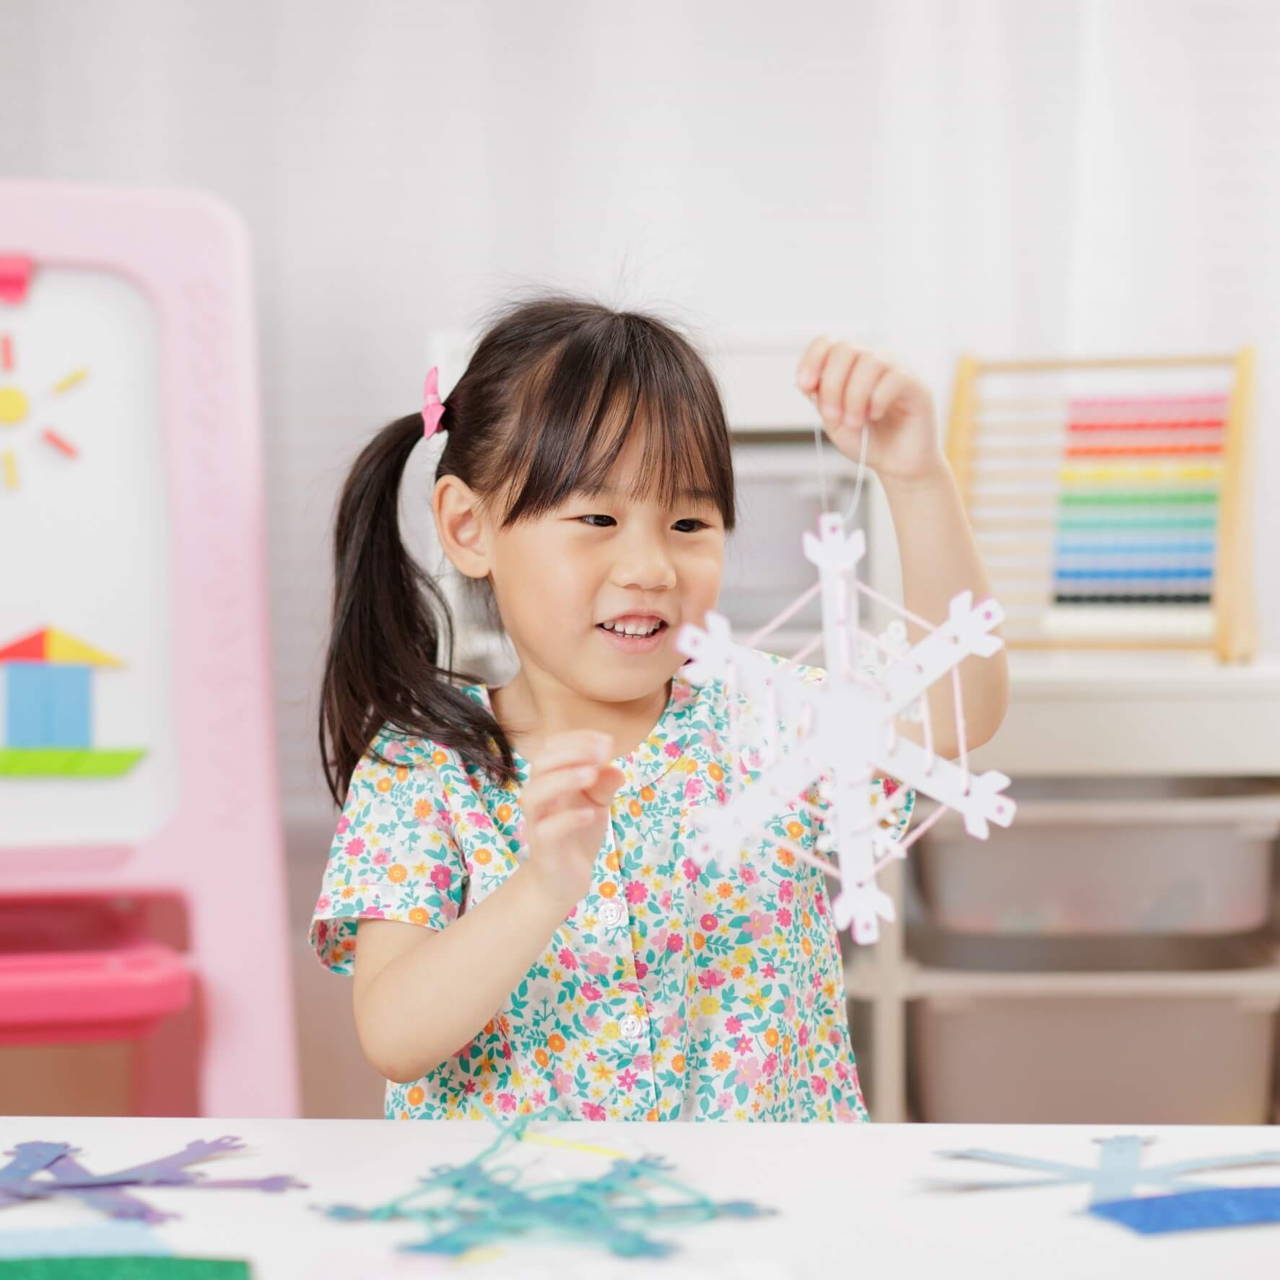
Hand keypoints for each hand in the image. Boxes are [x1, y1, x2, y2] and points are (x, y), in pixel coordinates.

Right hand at [518, 730, 624, 914]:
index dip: (577, 739)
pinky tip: (590, 814)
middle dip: (571, 753)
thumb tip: (615, 768)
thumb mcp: (597, 803)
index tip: (607, 741)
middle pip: (540, 764)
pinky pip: (547, 830)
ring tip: (591, 774)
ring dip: (563, 779)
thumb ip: (604, 784)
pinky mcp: (543, 849)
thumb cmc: (577, 833)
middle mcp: (539, 797)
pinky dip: (568, 818)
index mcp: (549, 780)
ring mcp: (537, 823)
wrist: (562, 881)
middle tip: (602, 754)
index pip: (552, 748)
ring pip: (534, 794)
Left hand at [796, 338, 945, 481]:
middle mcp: (874, 359)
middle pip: (846, 349)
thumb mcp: (834, 422)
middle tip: (833, 416)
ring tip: (854, 422)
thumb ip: (821, 400)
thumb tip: (811, 383)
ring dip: (854, 395)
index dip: (812, 359)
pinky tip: (875, 416)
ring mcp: (897, 368)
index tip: (805, 386)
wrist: (897, 466)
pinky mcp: (916, 384)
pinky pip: (894, 377)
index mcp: (851, 365)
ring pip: (870, 361)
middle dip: (832, 385)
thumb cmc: (867, 441)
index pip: (828, 342)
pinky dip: (877, 399)